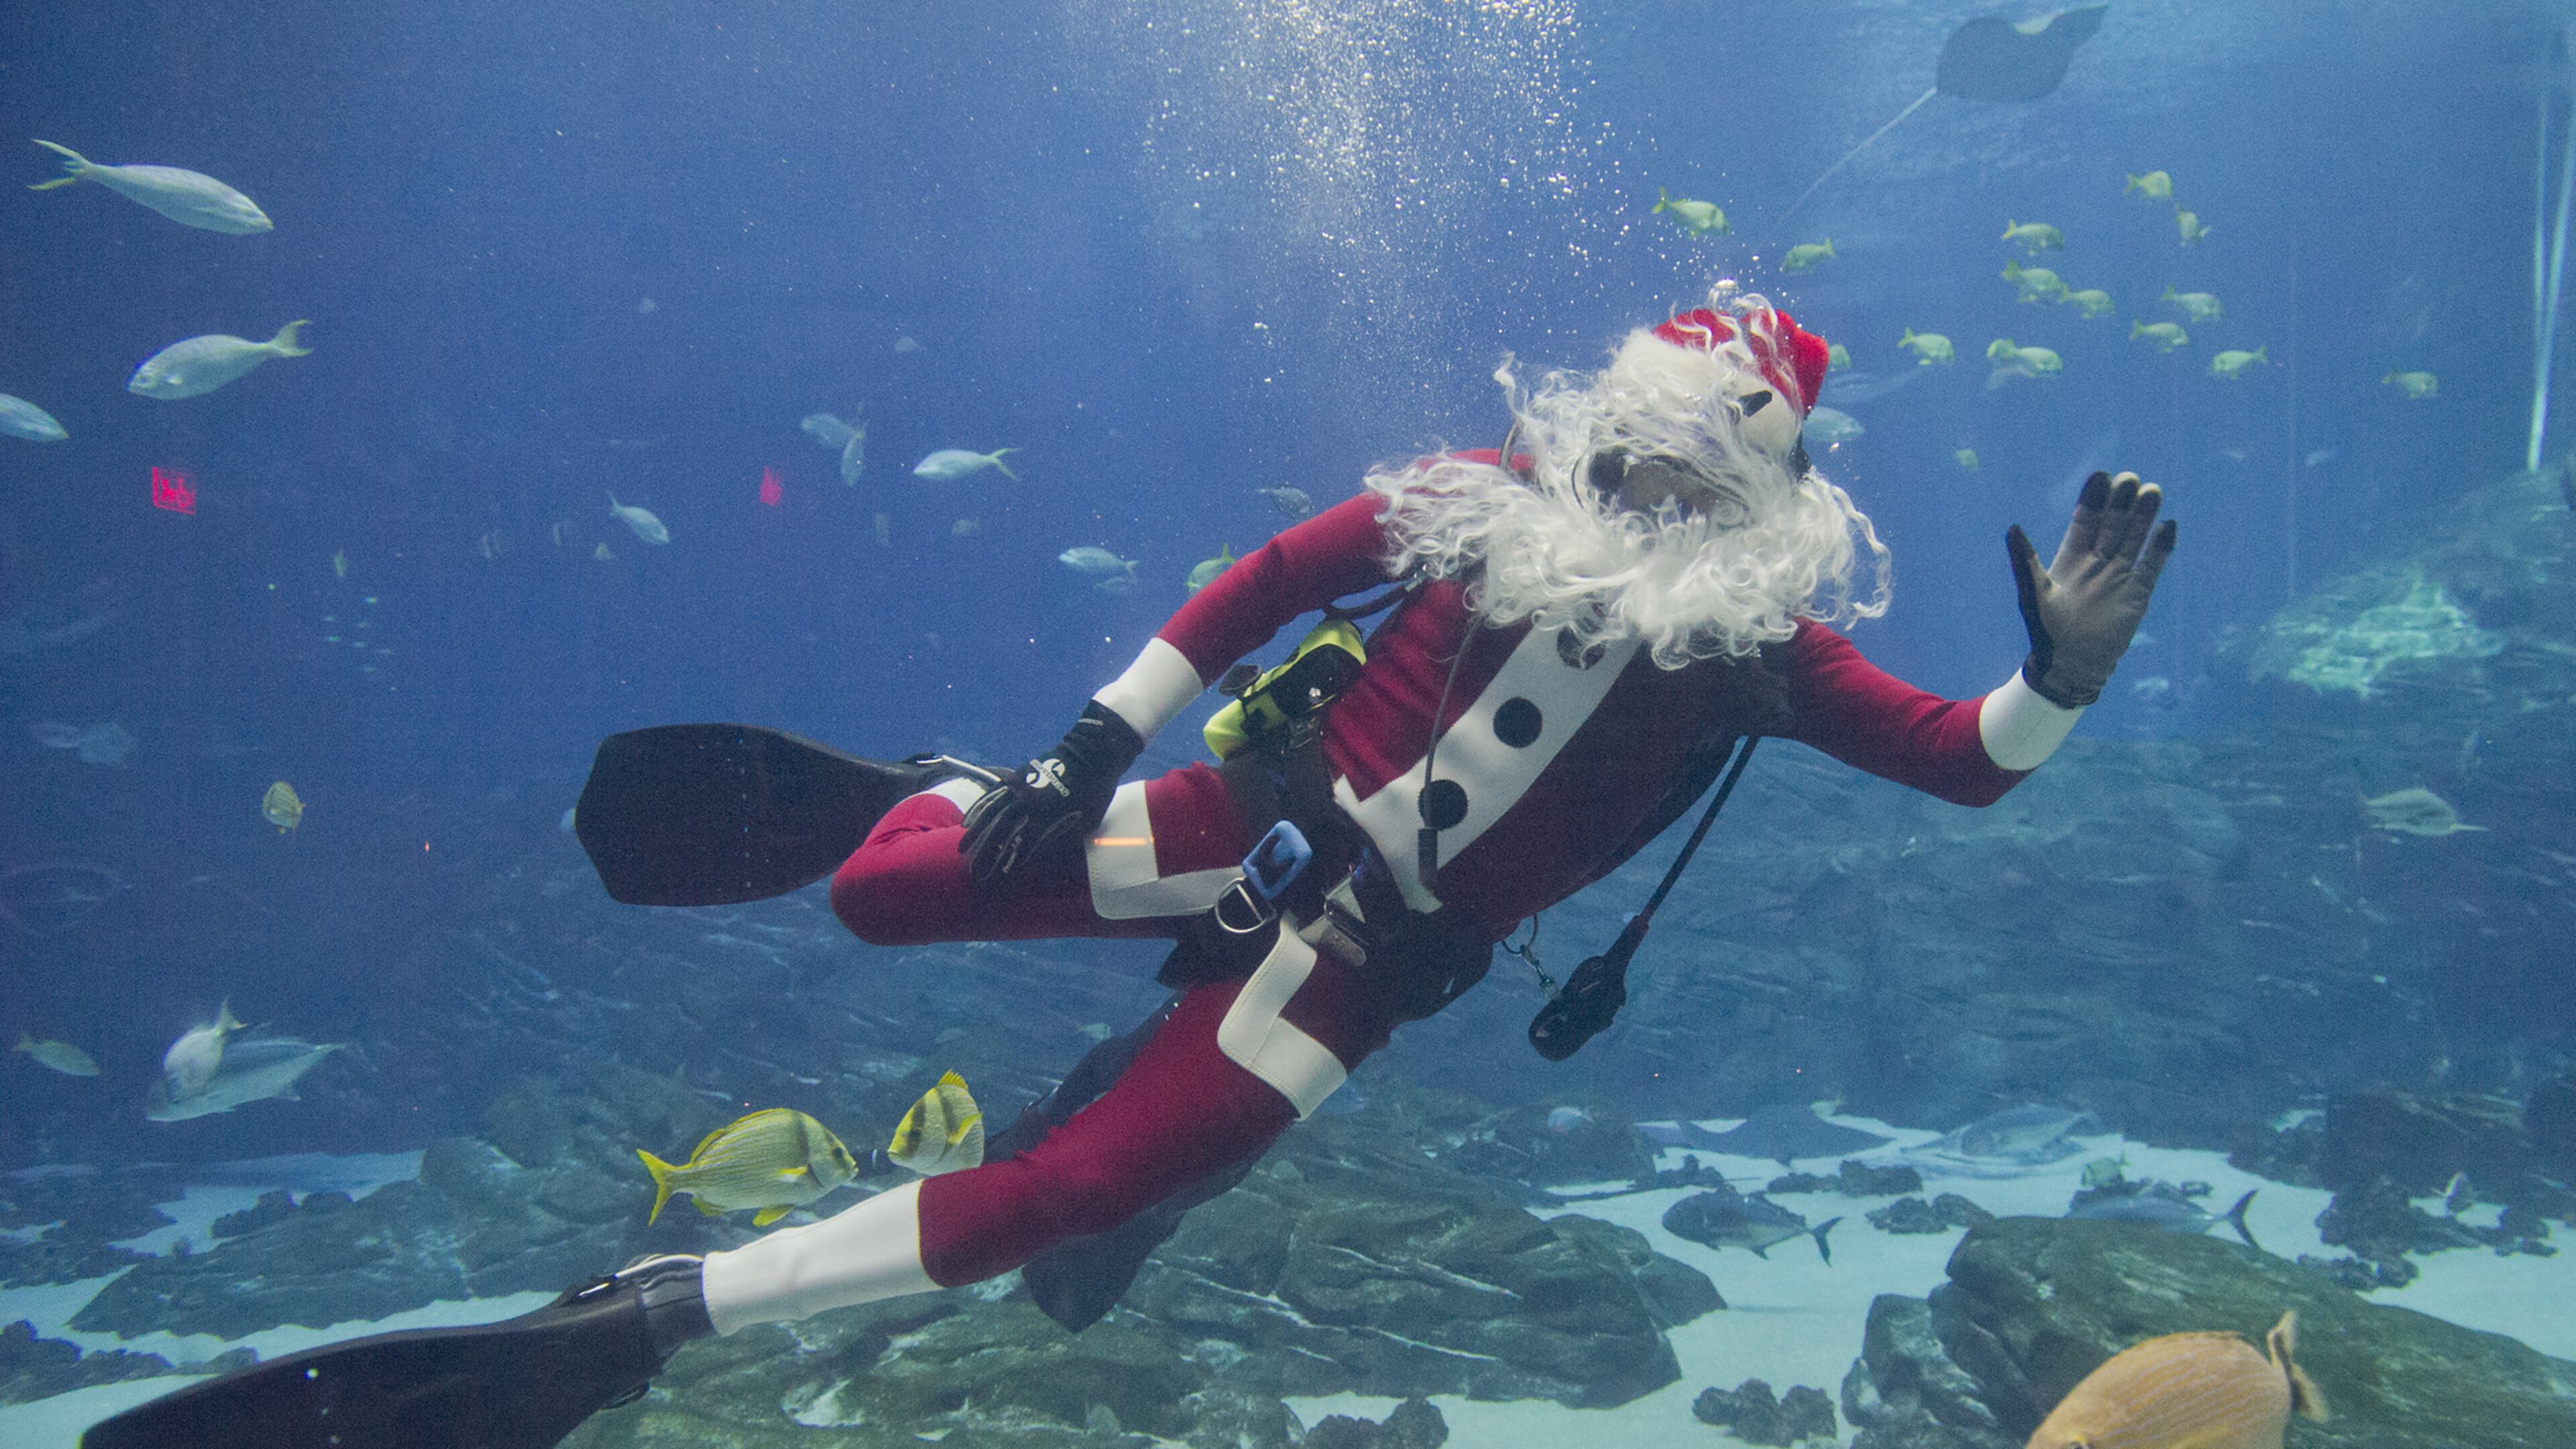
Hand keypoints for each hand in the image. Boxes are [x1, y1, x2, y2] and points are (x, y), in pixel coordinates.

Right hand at [960, 702, 1144, 889]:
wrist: (1093, 752)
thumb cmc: (1095, 792)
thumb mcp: (1086, 822)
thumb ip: (1061, 839)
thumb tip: (1040, 855)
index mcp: (1046, 817)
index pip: (1021, 847)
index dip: (1007, 864)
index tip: (994, 879)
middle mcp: (1028, 803)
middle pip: (1000, 832)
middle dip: (984, 854)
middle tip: (972, 872)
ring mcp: (1019, 787)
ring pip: (991, 813)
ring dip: (975, 833)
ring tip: (962, 848)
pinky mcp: (1016, 776)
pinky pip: (993, 794)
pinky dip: (979, 808)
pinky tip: (969, 819)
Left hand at [2006, 471, 2176, 707]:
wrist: (2070, 666)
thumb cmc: (2046, 631)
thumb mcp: (2033, 593)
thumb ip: (2025, 561)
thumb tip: (2011, 527)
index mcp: (2071, 558)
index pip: (2085, 521)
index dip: (2093, 500)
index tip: (2101, 475)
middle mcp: (2097, 562)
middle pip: (2113, 524)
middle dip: (2122, 502)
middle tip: (2131, 478)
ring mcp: (2119, 576)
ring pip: (2134, 539)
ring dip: (2144, 517)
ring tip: (2153, 491)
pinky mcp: (2137, 594)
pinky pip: (2151, 566)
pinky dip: (2160, 548)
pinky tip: (2169, 526)